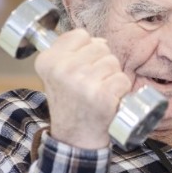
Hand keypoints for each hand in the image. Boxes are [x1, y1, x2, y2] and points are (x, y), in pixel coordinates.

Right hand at [34, 29, 132, 148]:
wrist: (75, 138)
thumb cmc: (70, 102)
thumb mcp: (56, 74)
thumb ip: (70, 52)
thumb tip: (100, 41)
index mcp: (48, 61)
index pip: (81, 35)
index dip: (88, 49)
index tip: (81, 67)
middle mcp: (63, 70)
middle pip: (101, 47)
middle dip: (102, 63)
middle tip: (91, 84)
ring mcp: (83, 83)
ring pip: (113, 62)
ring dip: (112, 77)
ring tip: (99, 92)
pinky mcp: (102, 96)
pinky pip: (123, 79)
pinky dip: (121, 91)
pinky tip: (109, 101)